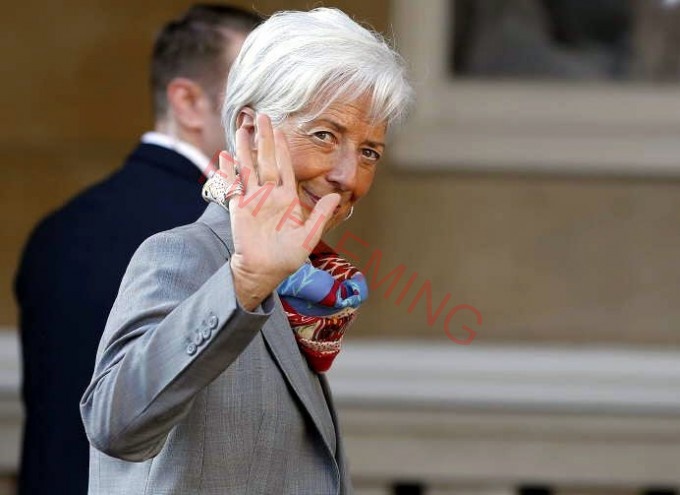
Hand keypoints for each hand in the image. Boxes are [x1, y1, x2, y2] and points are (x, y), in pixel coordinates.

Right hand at [218, 114, 339, 310]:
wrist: (266, 271)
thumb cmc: (288, 257)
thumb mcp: (309, 236)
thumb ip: (320, 215)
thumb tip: (337, 196)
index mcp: (287, 198)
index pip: (285, 167)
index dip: (283, 148)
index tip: (281, 129)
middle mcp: (269, 195)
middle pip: (266, 160)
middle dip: (265, 139)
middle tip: (262, 116)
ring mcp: (252, 200)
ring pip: (248, 168)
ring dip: (245, 149)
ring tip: (242, 128)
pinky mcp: (238, 209)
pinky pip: (232, 186)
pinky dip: (227, 172)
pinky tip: (223, 156)